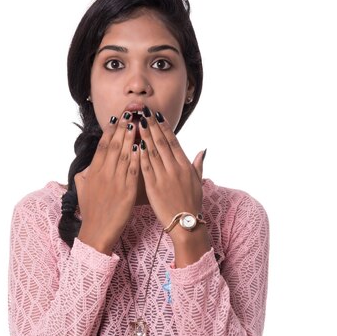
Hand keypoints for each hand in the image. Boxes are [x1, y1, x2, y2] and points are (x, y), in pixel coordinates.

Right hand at [75, 113, 138, 254]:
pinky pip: (133, 171)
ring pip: (124, 155)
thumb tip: (88, 165)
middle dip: (122, 128)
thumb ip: (85, 175)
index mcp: (94, 172)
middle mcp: (104, 174)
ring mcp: (115, 182)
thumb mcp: (83, 190)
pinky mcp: (127, 191)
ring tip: (136, 124)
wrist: (97, 232)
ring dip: (130, 138)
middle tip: (129, 113)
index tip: (115, 119)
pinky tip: (141, 146)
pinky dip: (137, 158)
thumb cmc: (91, 212)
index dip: (109, 131)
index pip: (102, 146)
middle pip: (113, 146)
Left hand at [138, 111, 204, 226]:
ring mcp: (164, 177)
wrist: (186, 224)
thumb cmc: (192, 203)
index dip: (164, 127)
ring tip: (136, 123)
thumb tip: (202, 150)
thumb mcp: (198, 182)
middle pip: (162, 142)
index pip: (173, 141)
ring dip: (144, 136)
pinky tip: (134, 145)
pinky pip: (146, 168)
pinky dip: (140, 155)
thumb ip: (198, 164)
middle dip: (151, 125)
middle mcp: (175, 168)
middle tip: (143, 111)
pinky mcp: (154, 187)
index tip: (156, 114)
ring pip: (153, 152)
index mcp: (185, 165)